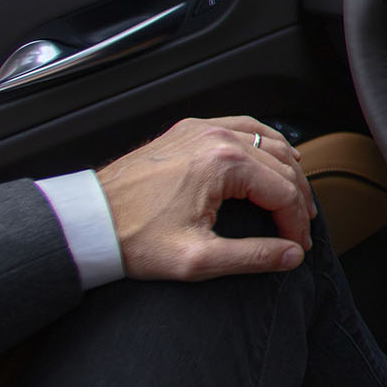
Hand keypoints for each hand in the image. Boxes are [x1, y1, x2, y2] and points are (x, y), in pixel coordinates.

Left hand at [95, 117, 316, 280]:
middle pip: (280, 164)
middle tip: (298, 230)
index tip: (295, 247)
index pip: (283, 191)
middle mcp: (215, 138)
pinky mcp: (186, 132)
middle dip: (296, 199)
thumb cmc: (133, 239)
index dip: (295, 224)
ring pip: (266, 141)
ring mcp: (200, 130)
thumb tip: (290, 255)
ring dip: (286, 169)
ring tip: (295, 198)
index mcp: (223, 163)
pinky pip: (241, 127)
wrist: (88, 221)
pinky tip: (273, 154)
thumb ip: (252, 257)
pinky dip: (264, 141)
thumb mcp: (196, 259)